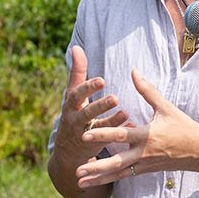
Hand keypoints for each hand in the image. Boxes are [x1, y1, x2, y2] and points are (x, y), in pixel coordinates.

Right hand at [53, 46, 126, 161]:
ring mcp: (83, 133)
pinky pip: (106, 138)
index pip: (77, 93)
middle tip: (115, 98)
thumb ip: (77, 72)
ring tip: (125, 112)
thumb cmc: (73, 113)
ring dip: (111, 120)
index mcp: (70, 104)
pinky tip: (131, 124)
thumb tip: (76, 47)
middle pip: (85, 112)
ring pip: (96, 127)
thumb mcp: (73, 94)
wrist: (67, 150)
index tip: (102, 80)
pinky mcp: (93, 144)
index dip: (88, 87)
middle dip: (99, 105)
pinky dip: (118, 131)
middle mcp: (74, 118)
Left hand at [75, 69, 198, 188]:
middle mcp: (144, 153)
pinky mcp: (144, 170)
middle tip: (77, 168)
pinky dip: (108, 179)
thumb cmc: (183, 127)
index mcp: (147, 135)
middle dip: (97, 166)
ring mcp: (144, 164)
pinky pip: (123, 176)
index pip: (122, 135)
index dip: (103, 134)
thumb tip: (133, 71)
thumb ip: (147, 90)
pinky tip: (93, 182)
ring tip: (79, 181)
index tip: (85, 134)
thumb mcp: (166, 107)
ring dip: (98, 178)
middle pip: (117, 161)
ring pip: (118, 173)